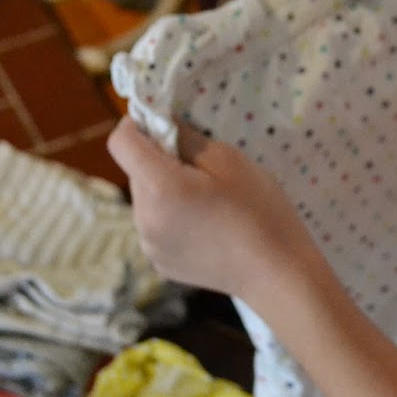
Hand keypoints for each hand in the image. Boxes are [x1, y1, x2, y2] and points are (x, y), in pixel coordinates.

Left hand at [107, 117, 322, 298]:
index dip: (136, 125)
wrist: (276, 272)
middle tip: (202, 169)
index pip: (120, 142)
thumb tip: (160, 124)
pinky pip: (156, 226)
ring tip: (207, 202)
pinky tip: (206, 227)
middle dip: (159, 161)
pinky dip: (172, 219)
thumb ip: (185, 137)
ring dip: (165, 190)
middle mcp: (143, 218)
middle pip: (135, 171)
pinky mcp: (159, 263)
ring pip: (146, 199)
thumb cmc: (258, 209)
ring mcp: (149, 245)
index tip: (164, 126)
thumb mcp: (227, 159)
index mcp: (159, 187)